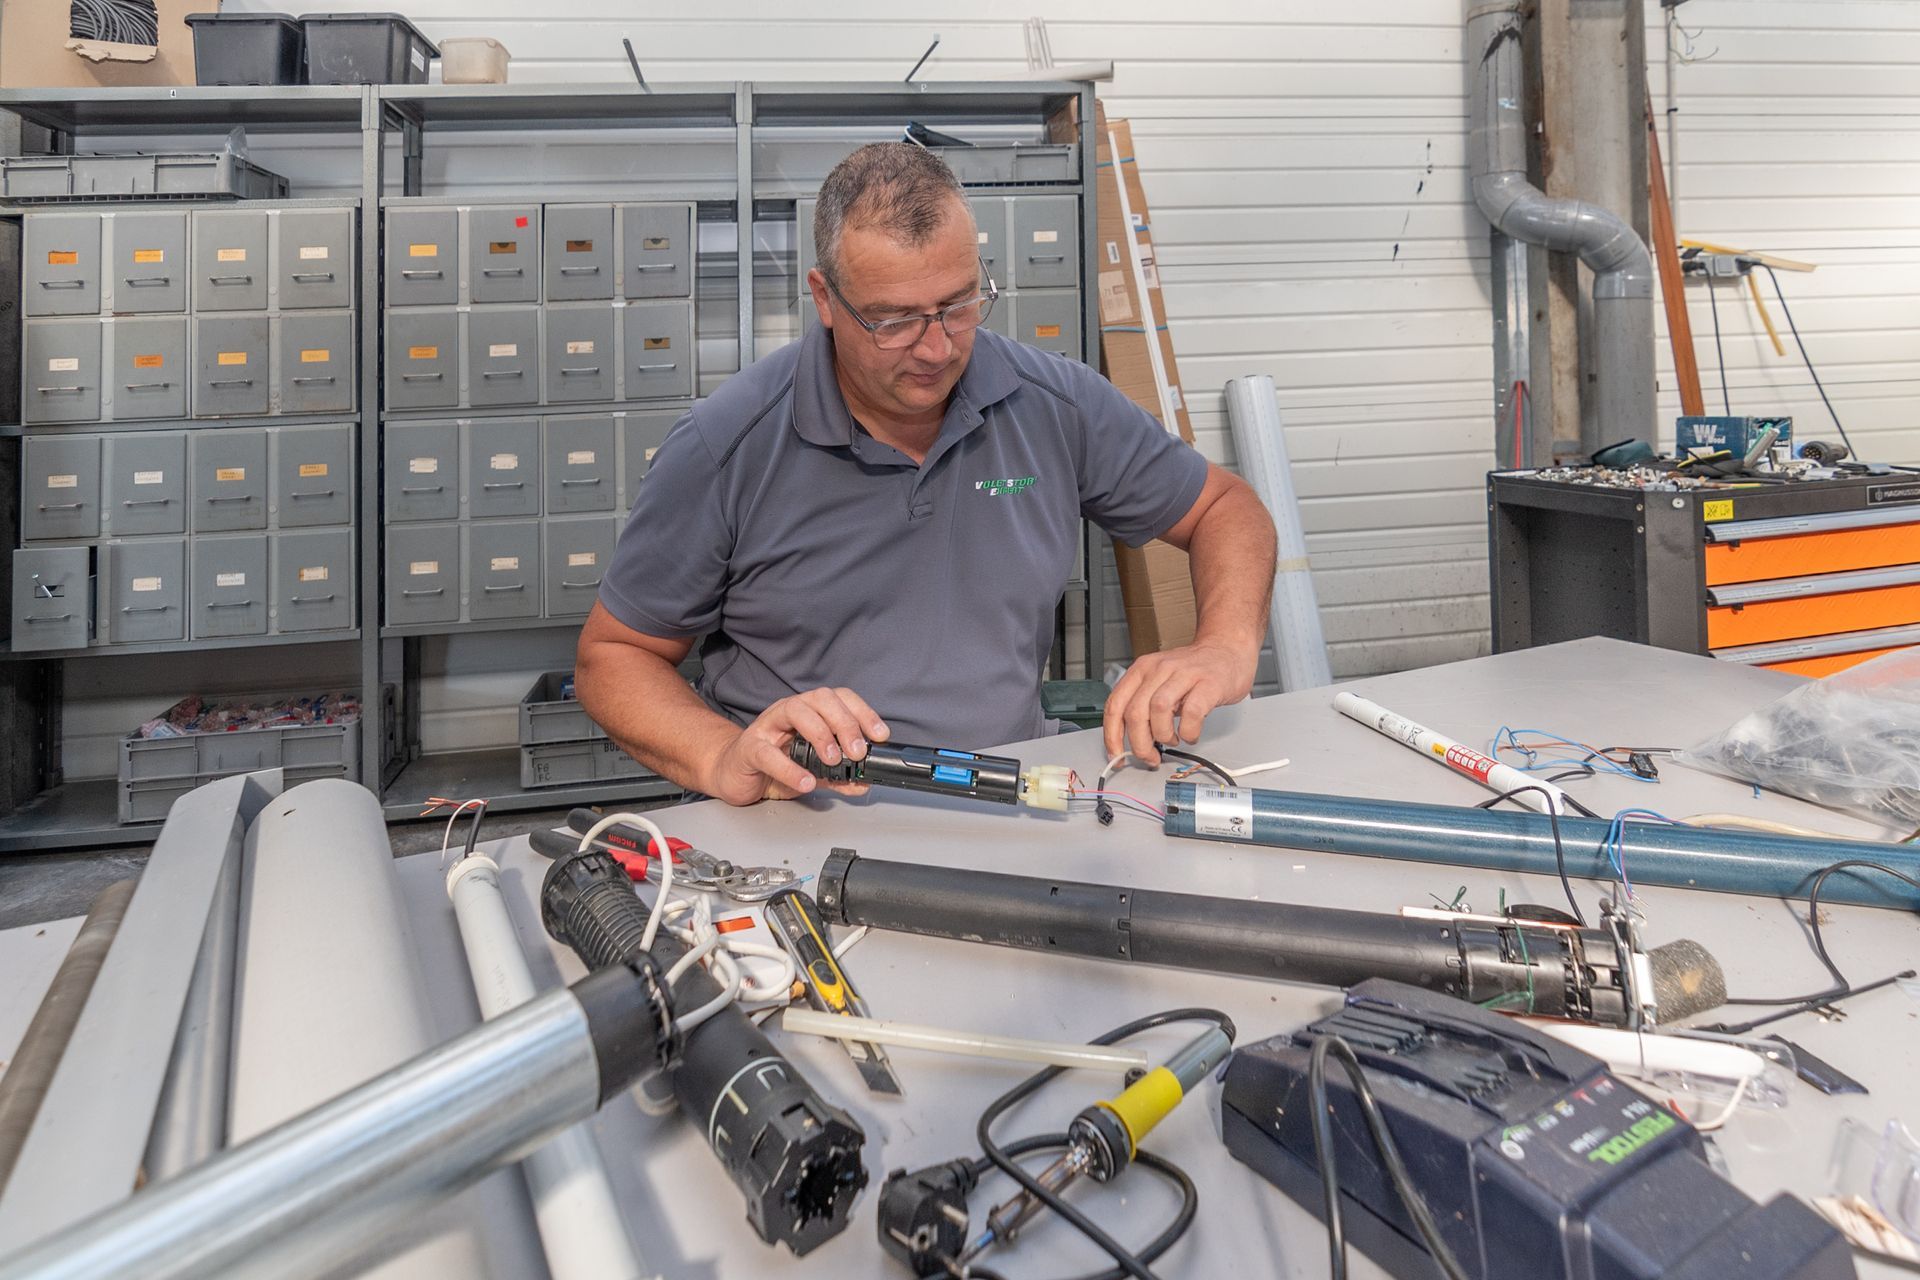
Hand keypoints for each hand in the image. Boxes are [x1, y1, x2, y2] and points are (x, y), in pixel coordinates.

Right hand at [707, 687, 890, 805]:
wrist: (734, 773)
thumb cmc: (772, 764)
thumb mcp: (813, 770)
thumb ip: (839, 776)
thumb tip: (864, 783)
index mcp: (809, 712)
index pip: (840, 698)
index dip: (863, 712)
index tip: (880, 735)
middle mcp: (790, 711)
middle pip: (821, 699)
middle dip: (845, 722)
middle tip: (857, 751)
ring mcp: (767, 726)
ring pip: (795, 710)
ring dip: (820, 733)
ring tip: (833, 760)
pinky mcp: (749, 748)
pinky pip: (768, 752)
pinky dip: (789, 767)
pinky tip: (805, 781)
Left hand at [1102, 640, 1256, 765]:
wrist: (1227, 650)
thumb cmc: (1194, 671)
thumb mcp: (1159, 682)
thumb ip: (1143, 705)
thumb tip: (1131, 739)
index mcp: (1141, 669)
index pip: (1115, 705)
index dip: (1112, 736)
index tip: (1117, 754)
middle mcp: (1159, 669)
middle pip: (1135, 712)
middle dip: (1140, 743)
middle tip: (1150, 756)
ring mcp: (1184, 674)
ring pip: (1158, 710)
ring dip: (1163, 736)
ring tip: (1172, 740)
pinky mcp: (1208, 684)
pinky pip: (1191, 713)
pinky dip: (1188, 732)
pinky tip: (1190, 735)